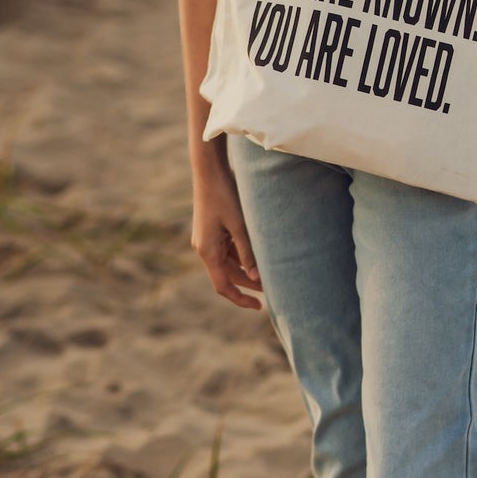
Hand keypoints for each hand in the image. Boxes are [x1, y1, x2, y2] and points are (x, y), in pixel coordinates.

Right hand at [191, 167, 262, 310]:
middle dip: (248, 285)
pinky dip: (242, 256)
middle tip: (272, 290)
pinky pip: (227, 251)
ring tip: (269, 274)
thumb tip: (256, 277)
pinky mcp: (212, 231)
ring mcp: (207, 240)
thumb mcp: (239, 225)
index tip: (258, 306)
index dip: (240, 299)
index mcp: (207, 251)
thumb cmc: (225, 195)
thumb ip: (247, 252)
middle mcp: (204, 249)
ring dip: (246, 270)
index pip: (223, 286)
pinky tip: (258, 256)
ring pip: (228, 264)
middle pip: (227, 276)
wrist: (209, 170)